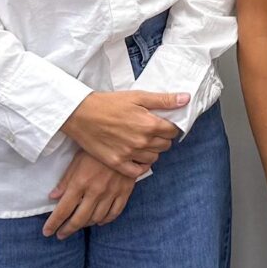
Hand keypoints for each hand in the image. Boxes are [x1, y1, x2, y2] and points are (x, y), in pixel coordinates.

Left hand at [42, 148, 136, 239]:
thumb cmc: (96, 149)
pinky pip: (114, 213)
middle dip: (67, 229)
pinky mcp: (124, 192)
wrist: (124, 141)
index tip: (47, 232)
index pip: (63, 210)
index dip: (54, 223)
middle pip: (79, 219)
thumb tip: (53, 197)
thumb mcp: (76, 160)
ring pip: (97, 218)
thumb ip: (65, 180)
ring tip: (78, 225)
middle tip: (61, 235)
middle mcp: (95, 192)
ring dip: (85, 225)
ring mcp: (111, 193)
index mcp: (80, 183)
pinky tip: (99, 221)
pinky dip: (105, 220)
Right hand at [61, 89, 184, 174]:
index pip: (173, 131)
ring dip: (152, 151)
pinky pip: (138, 171)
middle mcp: (142, 141)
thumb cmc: (109, 103)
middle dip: (161, 138)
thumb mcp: (138, 96)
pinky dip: (140, 165)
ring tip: (142, 142)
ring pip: (153, 158)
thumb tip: (185, 99)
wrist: (81, 114)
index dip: (170, 126)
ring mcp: (130, 154)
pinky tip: (136, 156)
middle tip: (151, 131)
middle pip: (165, 145)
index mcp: (149, 124)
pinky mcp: (117, 163)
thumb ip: (163, 100)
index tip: (162, 124)